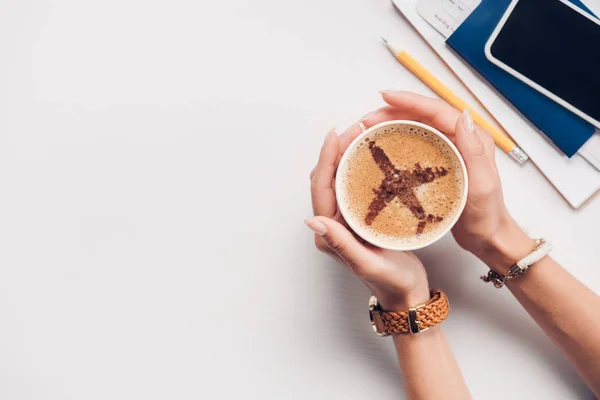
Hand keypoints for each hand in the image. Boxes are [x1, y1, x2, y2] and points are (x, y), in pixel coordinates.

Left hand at [307, 116, 429, 310]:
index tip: (336, 134)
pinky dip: (358, 168)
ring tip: (361, 135)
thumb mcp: (367, 264)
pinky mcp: (359, 219)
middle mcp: (332, 225)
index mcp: (329, 233)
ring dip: (346, 156)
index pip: (321, 188)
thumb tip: (312, 219)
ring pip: (339, 181)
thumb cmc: (392, 283)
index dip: (326, 158)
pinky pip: (353, 187)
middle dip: (335, 151)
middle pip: (327, 179)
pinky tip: (372, 156)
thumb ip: (341, 243)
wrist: (408, 296)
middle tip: (354, 128)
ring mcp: (345, 221)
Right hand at [378, 91, 534, 270]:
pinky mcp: (437, 163)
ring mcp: (448, 150)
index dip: (409, 101)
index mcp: (471, 137)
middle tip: (367, 119)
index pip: (436, 110)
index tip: (385, 97)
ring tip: (368, 129)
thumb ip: (474, 151)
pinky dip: (395, 140)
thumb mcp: (482, 185)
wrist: (487, 236)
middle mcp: (459, 138)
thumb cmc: (486, 215)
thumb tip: (463, 116)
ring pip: (415, 127)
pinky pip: (414, 143)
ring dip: (391, 123)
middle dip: (393, 111)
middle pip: (422, 115)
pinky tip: (380, 146)